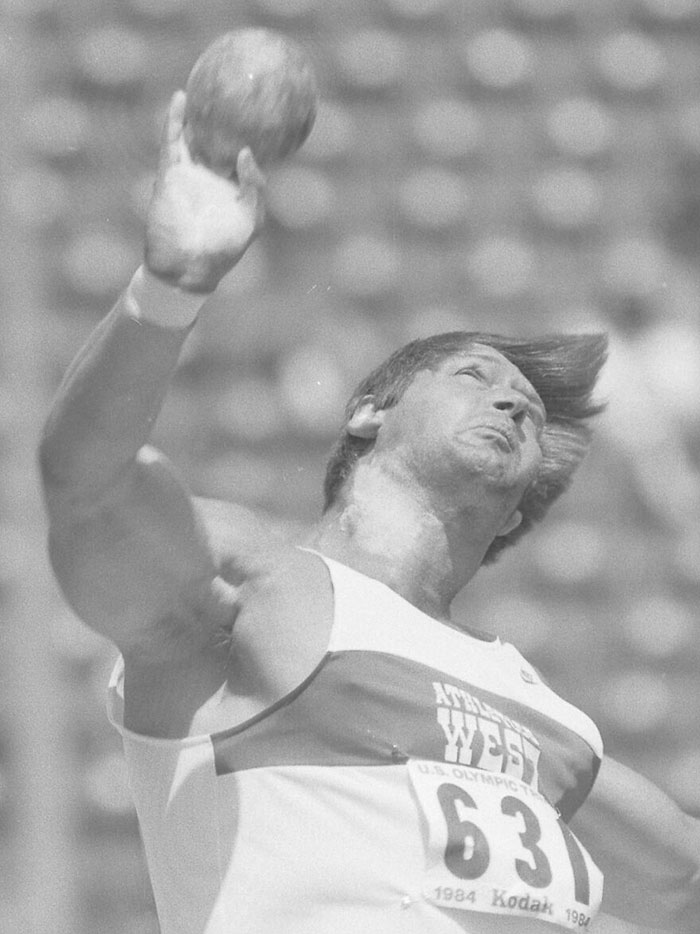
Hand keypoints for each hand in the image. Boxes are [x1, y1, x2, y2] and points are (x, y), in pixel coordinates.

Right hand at [145, 91, 265, 293]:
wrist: (188, 268)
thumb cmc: (224, 251)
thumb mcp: (251, 221)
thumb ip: (254, 188)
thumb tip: (246, 152)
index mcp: (234, 188)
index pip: (243, 155)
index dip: (252, 136)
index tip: (263, 112)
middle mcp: (212, 177)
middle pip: (217, 139)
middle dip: (224, 117)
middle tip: (232, 87)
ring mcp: (190, 174)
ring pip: (193, 135)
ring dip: (195, 111)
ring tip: (201, 81)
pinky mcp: (170, 174)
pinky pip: (172, 142)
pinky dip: (174, 120)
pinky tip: (180, 99)